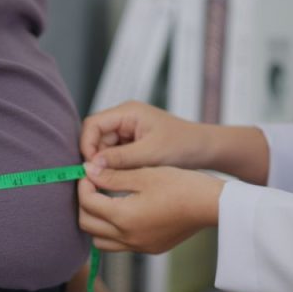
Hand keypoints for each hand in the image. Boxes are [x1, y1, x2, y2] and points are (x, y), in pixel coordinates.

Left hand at [79, 164, 223, 253]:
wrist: (210, 205)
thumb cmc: (181, 185)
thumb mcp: (143, 175)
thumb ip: (112, 175)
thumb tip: (88, 170)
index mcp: (124, 217)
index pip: (87, 203)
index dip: (83, 185)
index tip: (90, 171)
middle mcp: (128, 238)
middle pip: (87, 225)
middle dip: (85, 203)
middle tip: (93, 185)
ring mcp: (139, 246)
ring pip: (100, 241)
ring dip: (96, 222)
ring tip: (105, 201)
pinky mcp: (150, 248)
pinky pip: (120, 245)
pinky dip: (113, 231)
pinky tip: (124, 212)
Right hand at [81, 101, 208, 169]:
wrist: (205, 149)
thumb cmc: (183, 145)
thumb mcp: (150, 154)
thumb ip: (120, 159)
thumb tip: (92, 166)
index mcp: (127, 112)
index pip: (92, 124)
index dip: (87, 145)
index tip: (90, 167)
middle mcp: (124, 119)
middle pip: (95, 137)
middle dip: (96, 157)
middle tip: (100, 178)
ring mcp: (128, 131)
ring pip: (104, 149)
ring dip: (106, 164)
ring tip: (116, 179)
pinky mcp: (133, 144)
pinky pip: (115, 155)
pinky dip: (116, 167)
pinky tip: (123, 178)